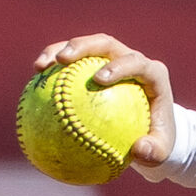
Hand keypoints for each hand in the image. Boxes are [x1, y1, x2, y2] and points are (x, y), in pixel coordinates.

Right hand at [34, 34, 175, 166]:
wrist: (150, 130)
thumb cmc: (156, 140)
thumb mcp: (161, 151)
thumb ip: (154, 152)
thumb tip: (140, 151)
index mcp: (152, 75)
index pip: (137, 63)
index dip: (119, 66)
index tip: (99, 79)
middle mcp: (132, 61)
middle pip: (106, 44)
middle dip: (84, 46)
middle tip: (62, 59)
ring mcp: (112, 60)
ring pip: (85, 47)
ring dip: (60, 50)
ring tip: (40, 66)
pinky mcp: (95, 65)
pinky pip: (71, 64)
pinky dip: (53, 69)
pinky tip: (34, 82)